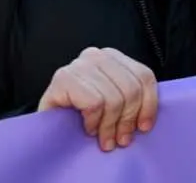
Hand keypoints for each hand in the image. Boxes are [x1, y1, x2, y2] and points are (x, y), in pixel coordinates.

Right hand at [37, 47, 157, 151]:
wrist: (46, 125)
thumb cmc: (80, 115)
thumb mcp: (112, 102)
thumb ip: (130, 99)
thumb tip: (147, 118)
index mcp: (112, 57)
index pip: (144, 76)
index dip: (149, 105)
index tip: (143, 127)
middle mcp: (95, 55)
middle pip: (131, 89)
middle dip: (127, 120)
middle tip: (120, 140)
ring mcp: (78, 65)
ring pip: (113, 98)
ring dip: (110, 126)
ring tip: (104, 139)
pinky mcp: (62, 79)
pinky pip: (94, 103)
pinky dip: (94, 121)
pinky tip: (88, 128)